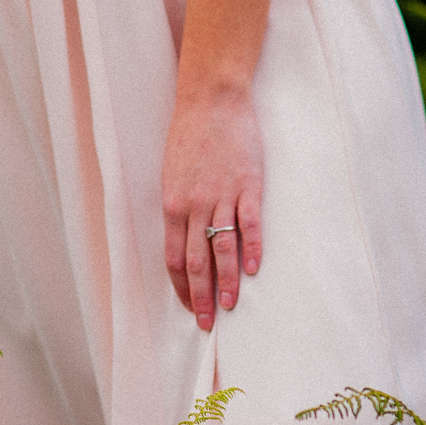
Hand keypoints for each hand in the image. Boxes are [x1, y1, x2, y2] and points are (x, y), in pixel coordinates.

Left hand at [162, 87, 263, 329]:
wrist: (211, 100)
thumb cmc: (189, 137)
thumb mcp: (173, 176)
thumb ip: (178, 210)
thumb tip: (184, 241)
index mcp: (172, 206)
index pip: (174, 258)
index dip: (180, 287)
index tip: (187, 307)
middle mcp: (194, 206)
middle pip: (195, 262)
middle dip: (199, 297)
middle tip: (205, 324)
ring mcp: (221, 196)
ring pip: (222, 248)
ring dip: (225, 281)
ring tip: (229, 306)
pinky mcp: (248, 185)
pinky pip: (249, 224)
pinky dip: (252, 249)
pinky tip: (252, 271)